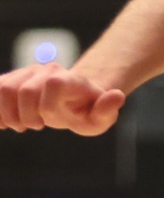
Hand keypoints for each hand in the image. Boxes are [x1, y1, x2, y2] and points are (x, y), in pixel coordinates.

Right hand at [0, 64, 124, 135]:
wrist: (73, 101)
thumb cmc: (87, 112)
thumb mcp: (101, 118)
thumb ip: (107, 110)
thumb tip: (117, 96)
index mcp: (69, 79)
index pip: (52, 84)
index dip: (47, 108)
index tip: (48, 123)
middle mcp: (46, 70)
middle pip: (23, 90)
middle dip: (26, 116)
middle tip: (36, 127)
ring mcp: (26, 73)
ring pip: (3, 88)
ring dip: (6, 113)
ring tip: (19, 125)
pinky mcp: (11, 79)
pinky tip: (3, 123)